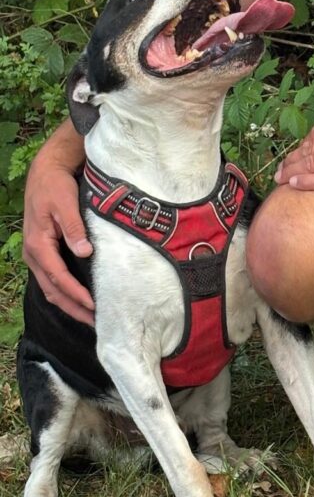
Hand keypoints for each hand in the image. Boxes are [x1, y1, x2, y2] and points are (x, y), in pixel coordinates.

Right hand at [23, 160, 94, 324]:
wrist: (46, 173)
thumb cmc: (56, 186)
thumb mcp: (65, 203)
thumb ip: (74, 228)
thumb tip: (84, 253)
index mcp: (38, 245)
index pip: (59, 278)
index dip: (77, 295)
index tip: (95, 307)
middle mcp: (34, 255)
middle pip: (54, 291)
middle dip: (74, 309)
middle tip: (96, 323)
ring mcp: (37, 256)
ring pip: (52, 289)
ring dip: (70, 305)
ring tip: (91, 317)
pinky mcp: (44, 253)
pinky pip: (53, 280)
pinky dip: (65, 293)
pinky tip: (80, 300)